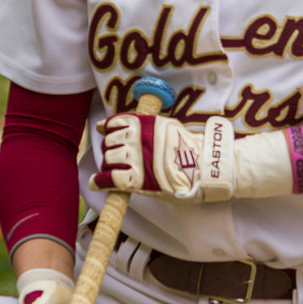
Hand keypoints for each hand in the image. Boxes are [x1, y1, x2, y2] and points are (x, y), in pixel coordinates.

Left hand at [90, 113, 293, 200]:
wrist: (207, 169)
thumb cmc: (194, 153)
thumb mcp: (173, 130)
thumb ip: (155, 130)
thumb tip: (140, 129)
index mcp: (150, 125)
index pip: (120, 121)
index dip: (108, 126)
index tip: (103, 128)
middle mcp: (140, 139)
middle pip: (112, 141)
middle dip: (110, 148)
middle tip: (115, 155)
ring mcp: (137, 159)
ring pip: (109, 158)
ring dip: (107, 163)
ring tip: (110, 168)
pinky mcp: (136, 179)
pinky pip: (109, 178)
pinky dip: (100, 181)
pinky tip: (96, 182)